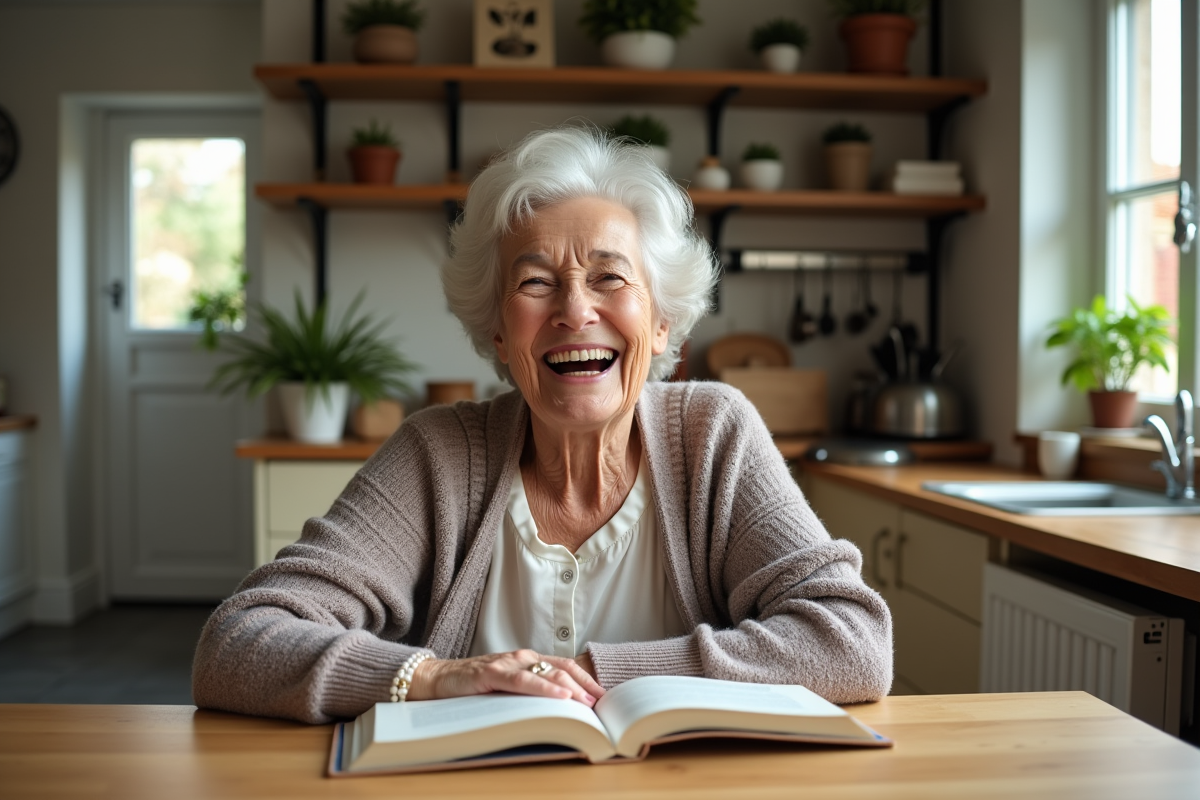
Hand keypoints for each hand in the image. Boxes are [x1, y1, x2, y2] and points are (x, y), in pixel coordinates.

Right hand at [408, 649, 605, 706]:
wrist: (437, 679)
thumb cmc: (474, 686)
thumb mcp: (507, 688)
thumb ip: (530, 691)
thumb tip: (561, 708)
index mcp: (528, 660)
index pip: (565, 666)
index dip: (587, 679)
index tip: (605, 695)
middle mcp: (521, 657)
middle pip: (563, 668)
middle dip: (585, 686)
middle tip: (603, 704)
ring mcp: (507, 663)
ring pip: (547, 672)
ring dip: (572, 688)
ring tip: (588, 703)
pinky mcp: (491, 672)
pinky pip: (523, 681)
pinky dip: (544, 688)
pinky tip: (560, 696)